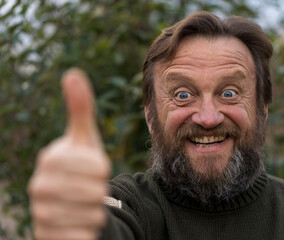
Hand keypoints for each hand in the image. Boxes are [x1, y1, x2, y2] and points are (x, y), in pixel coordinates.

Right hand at [28, 69, 109, 239]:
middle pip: (96, 192)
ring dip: (97, 210)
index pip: (98, 168)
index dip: (103, 170)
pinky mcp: (48, 236)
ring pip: (93, 215)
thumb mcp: (85, 137)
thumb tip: (73, 73)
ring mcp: (41, 213)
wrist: (70, 202)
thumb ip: (80, 108)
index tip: (93, 169)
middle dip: (101, 191)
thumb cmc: (82, 165)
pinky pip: (84, 236)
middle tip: (90, 188)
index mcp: (50, 159)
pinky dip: (90, 230)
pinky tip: (80, 222)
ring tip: (85, 204)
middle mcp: (39, 186)